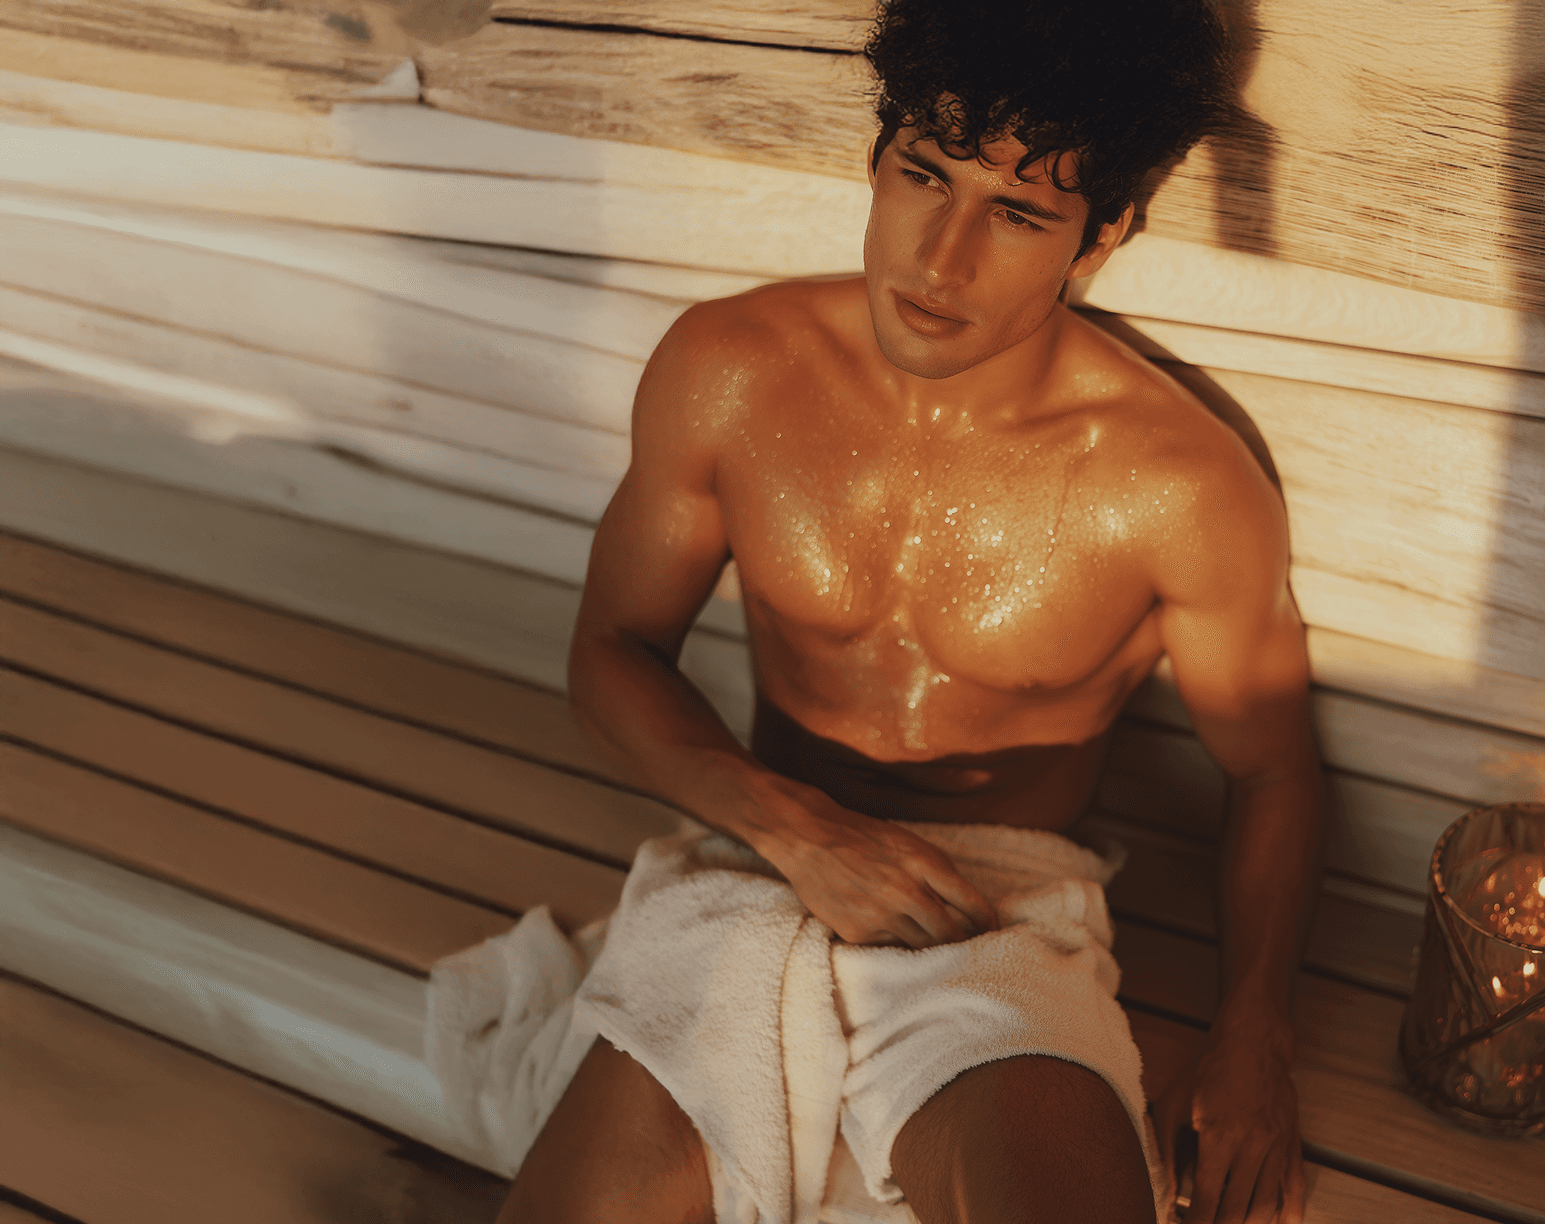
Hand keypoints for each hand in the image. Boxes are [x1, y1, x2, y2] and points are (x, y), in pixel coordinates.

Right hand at [746, 775, 998, 947]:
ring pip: (921, 946)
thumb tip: (967, 905)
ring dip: (930, 946)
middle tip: (970, 951)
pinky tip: (888, 928)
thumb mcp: (910, 843)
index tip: (993, 932)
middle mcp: (905, 891)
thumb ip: (938, 871)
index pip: (972, 903)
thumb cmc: (865, 837)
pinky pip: (889, 946)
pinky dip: (894, 940)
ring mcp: (880, 915)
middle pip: (950, 934)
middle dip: (963, 945)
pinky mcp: (857, 932)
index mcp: (924, 863)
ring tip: (934, 945)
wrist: (809, 838)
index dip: (988, 923)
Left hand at [1153, 1008, 1303, 1223]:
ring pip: (1267, 1206)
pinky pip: (1294, 1190)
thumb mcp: (1173, 1103)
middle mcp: (1253, 1146)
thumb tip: (1163, 1189)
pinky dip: (1287, 1214)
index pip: (1207, 1197)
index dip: (1196, 1222)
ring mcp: (1277, 1147)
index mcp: (1220, 1136)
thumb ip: (1164, 1148)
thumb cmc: (1206, 1073)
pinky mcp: (1292, 1145)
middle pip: (1238, 1209)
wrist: (1252, 1045)